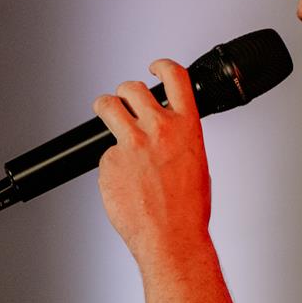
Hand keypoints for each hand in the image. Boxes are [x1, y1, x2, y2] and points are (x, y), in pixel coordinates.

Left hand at [94, 59, 212, 266]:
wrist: (172, 237)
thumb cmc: (188, 209)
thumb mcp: (197, 163)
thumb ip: (180, 140)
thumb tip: (168, 136)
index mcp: (187, 126)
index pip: (175, 77)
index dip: (162, 65)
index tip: (153, 67)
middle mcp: (158, 129)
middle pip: (131, 89)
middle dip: (124, 93)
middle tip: (121, 101)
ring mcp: (130, 144)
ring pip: (107, 107)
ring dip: (104, 107)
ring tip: (105, 114)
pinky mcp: (108, 163)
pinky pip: (104, 155)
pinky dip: (111, 165)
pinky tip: (123, 181)